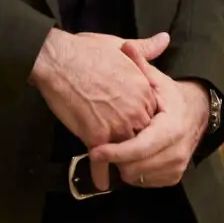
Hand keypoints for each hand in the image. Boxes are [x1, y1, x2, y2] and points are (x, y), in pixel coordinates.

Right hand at [30, 29, 169, 189]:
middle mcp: (135, 111)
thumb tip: (164, 39)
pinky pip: (102, 163)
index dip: (141, 123)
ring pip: (125, 153)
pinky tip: (100, 182)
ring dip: (120, 163)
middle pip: (141, 137)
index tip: (135, 128)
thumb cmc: (85, 51)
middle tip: (127, 154)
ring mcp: (117, 126)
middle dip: (134, 145)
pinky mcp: (96, 137)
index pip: (151, 117)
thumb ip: (144, 49)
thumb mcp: (119, 45)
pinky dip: (101, 175)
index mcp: (144, 90)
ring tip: (116, 170)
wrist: (59, 61)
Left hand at [88, 41, 208, 188]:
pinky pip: (145, 182)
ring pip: (138, 177)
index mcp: (172, 128)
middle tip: (98, 148)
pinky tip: (128, 155)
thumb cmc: (169, 96)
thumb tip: (125, 46)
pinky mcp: (173, 177)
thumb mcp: (156, 79)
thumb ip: (139, 65)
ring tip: (113, 149)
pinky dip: (133, 171)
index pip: (140, 147)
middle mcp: (178, 151)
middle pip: (136, 167)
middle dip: (115, 159)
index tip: (94, 151)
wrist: (196, 113)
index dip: (116, 152)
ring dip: (122, 166)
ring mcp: (177, 167)